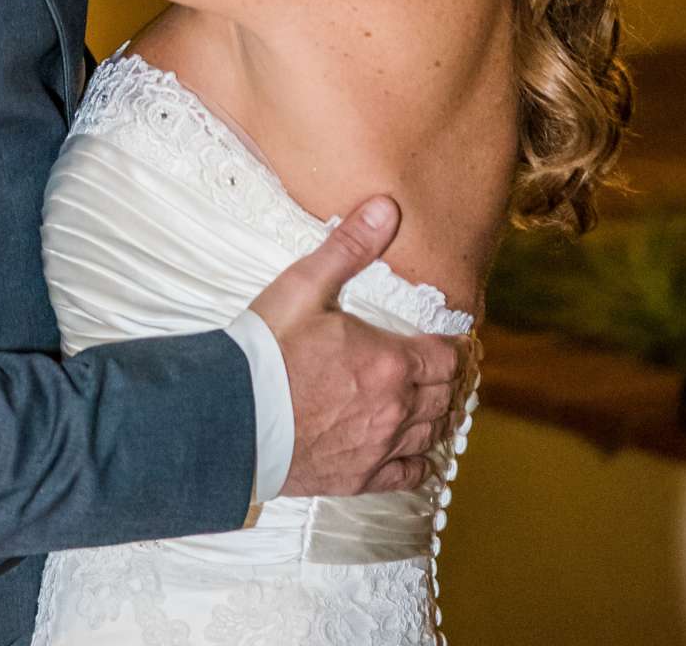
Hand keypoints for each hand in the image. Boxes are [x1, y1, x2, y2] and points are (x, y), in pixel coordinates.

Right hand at [250, 196, 465, 499]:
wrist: (234, 418)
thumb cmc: (268, 350)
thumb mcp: (305, 286)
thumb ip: (349, 247)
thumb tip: (386, 207)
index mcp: (391, 363)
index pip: (446, 358)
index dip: (451, 346)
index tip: (448, 339)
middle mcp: (395, 409)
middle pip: (443, 396)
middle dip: (446, 379)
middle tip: (441, 368)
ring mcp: (379, 448)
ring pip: (430, 434)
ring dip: (437, 417)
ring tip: (434, 404)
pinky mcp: (359, 477)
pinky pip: (407, 476)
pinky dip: (418, 464)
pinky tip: (415, 455)